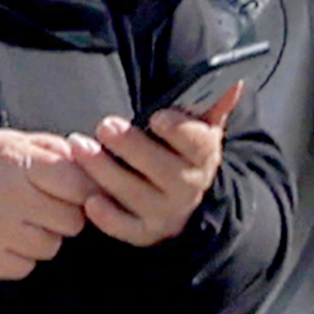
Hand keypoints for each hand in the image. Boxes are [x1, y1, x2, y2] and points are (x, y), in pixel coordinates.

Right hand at [0, 128, 97, 280]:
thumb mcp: (1, 140)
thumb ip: (45, 147)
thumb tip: (84, 156)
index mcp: (18, 161)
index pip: (78, 184)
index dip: (81, 190)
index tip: (72, 190)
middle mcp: (11, 196)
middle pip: (72, 221)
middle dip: (64, 215)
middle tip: (43, 208)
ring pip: (51, 248)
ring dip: (42, 238)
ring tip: (18, 223)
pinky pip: (24, 268)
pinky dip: (19, 258)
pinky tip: (2, 240)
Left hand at [71, 91, 233, 236]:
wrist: (187, 204)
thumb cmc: (185, 154)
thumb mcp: (202, 130)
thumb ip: (213, 105)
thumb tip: (233, 81)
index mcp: (204, 157)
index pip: (197, 144)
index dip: (178, 131)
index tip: (156, 117)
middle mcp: (188, 188)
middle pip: (163, 170)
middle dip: (132, 147)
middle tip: (105, 125)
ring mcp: (166, 213)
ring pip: (137, 195)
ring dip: (106, 172)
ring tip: (80, 147)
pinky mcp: (145, 232)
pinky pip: (126, 228)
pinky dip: (108, 217)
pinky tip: (89, 200)